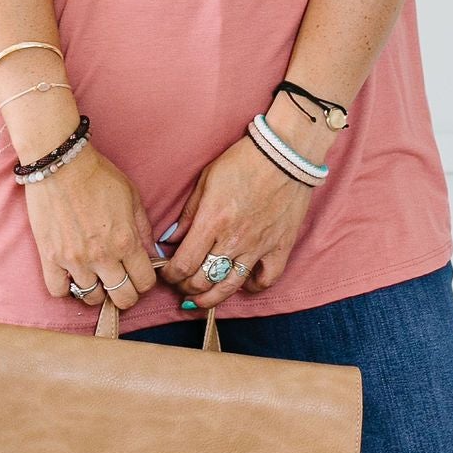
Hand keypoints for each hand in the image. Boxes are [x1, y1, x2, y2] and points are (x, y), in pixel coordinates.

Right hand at [23, 140, 159, 311]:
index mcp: (126, 241)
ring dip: (96, 291)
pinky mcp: (50, 256)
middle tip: (121, 284)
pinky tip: (70, 276)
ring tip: (94, 277)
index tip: (138, 275)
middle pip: (123, 298)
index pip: (145, 282)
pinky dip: (65, 288)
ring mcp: (74, 259)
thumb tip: (151, 253)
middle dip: (126, 295)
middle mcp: (102, 255)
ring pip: (91, 298)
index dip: (145, 282)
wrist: (60, 163)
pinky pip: (58, 291)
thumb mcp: (132, 196)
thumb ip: (143, 228)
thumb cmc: (97, 175)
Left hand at [169, 135, 313, 311]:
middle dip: (186, 287)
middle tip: (182, 284)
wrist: (285, 154)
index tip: (168, 273)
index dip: (171, 275)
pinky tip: (242, 281)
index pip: (184, 264)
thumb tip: (171, 240)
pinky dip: (252, 285)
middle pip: (203, 280)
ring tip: (201, 299)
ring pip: (230, 286)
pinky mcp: (280, 247)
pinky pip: (266, 279)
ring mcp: (259, 246)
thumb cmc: (243, 162)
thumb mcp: (206, 181)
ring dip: (211, 298)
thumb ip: (187, 215)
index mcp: (212, 221)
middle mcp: (234, 239)